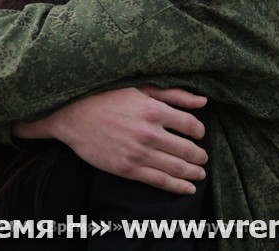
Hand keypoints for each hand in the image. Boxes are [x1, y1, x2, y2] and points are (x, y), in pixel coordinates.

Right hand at [14, 86, 207, 193]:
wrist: (74, 115)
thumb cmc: (107, 98)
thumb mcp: (141, 89)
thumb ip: (173, 95)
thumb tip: (202, 102)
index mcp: (154, 110)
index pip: (190, 125)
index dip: (199, 132)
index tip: (199, 134)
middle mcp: (149, 133)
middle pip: (187, 149)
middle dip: (200, 155)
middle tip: (203, 158)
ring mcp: (138, 153)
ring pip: (176, 167)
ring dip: (193, 172)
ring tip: (200, 173)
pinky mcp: (127, 169)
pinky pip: (159, 181)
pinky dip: (178, 187)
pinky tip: (187, 188)